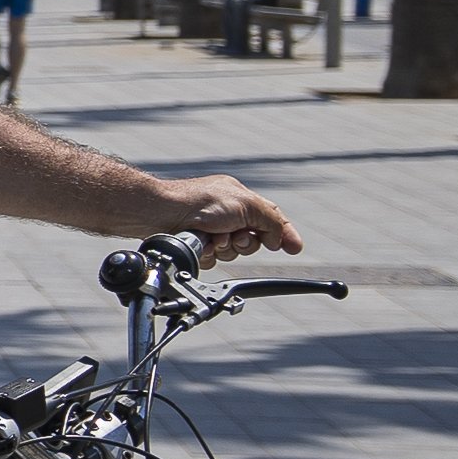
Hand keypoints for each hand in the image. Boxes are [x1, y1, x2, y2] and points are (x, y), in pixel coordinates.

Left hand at [166, 178, 299, 263]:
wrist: (163, 214)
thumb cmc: (201, 202)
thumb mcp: (247, 205)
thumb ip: (271, 221)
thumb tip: (278, 240)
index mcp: (240, 199)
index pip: (270, 219)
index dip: (283, 234)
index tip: (295, 249)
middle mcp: (226, 214)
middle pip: (252, 241)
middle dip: (245, 243)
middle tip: (233, 236)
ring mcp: (210, 230)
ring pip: (232, 253)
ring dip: (226, 248)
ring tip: (213, 238)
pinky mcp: (196, 245)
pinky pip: (213, 260)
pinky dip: (210, 254)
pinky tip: (201, 245)